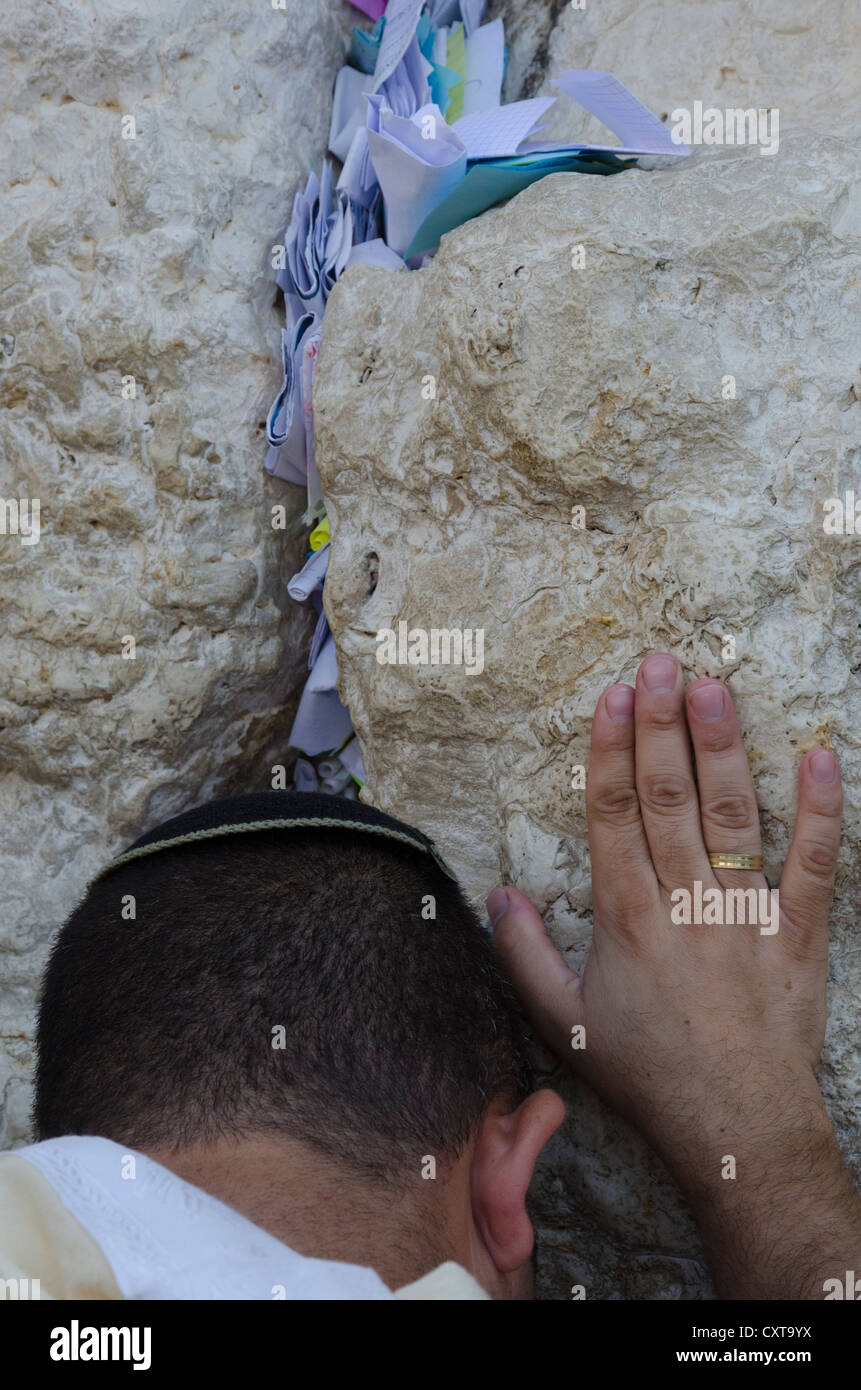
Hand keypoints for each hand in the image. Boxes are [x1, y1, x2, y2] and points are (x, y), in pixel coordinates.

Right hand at [489, 652, 859, 1297]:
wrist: (734, 1130)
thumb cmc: (645, 1074)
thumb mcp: (562, 1023)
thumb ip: (523, 955)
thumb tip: (498, 893)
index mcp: (626, 917)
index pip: (613, 813)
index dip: (609, 750)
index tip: (611, 697)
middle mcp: (686, 903)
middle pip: (669, 797)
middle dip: (661, 726)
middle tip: (659, 663)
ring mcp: (746, 915)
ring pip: (732, 815)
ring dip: (722, 747)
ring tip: (713, 687)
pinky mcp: (799, 933)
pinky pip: (815, 864)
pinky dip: (820, 811)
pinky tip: (819, 757)